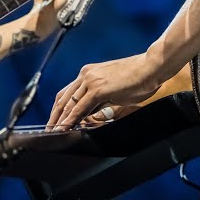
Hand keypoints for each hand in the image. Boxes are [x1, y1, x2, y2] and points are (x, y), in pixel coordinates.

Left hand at [46, 53, 164, 129]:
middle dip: (54, 115)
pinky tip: (66, 128)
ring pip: (69, 103)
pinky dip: (71, 119)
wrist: (150, 68)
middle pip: (63, 98)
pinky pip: (79, 107)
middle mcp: (86, 74)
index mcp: (89, 72)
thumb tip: (92, 111)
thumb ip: (100, 98)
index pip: (68, 92)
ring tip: (54, 132)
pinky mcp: (97, 89)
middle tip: (48, 129)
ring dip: (60, 119)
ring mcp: (90, 80)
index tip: (55, 119)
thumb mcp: (113, 89)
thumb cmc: (137, 78)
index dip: (59, 107)